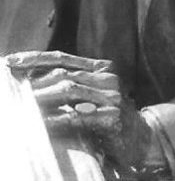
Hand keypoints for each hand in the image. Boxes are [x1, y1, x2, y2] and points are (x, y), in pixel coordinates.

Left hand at [6, 51, 160, 176]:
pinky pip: (78, 116)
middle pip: (64, 71)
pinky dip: (56, 119)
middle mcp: (108, 77)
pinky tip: (40, 124)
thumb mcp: (91, 97)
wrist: (140, 138)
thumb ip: (71, 86)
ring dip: (42, 96)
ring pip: (70, 89)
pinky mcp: (112, 116)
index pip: (64, 58)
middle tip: (10, 82)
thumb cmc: (109, 118)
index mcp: (102, 68)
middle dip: (33, 77)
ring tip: (21, 101)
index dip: (36, 58)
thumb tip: (34, 81)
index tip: (12, 61)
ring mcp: (112, 95)